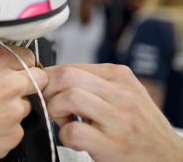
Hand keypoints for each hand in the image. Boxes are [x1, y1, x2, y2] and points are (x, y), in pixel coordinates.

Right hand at [0, 45, 47, 161]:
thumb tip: (0, 63)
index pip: (27, 55)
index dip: (19, 64)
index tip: (13, 69)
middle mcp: (9, 83)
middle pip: (39, 78)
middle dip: (26, 83)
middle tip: (7, 91)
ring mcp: (15, 110)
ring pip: (27, 105)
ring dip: (14, 107)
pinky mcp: (14, 134)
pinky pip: (18, 127)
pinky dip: (6, 127)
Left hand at [44, 63, 182, 160]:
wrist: (170, 159)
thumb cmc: (140, 128)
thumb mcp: (124, 95)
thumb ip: (93, 83)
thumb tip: (51, 76)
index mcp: (120, 77)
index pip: (69, 66)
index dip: (50, 81)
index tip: (49, 92)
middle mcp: (122, 94)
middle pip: (66, 77)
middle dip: (49, 92)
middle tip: (55, 106)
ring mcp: (120, 120)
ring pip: (69, 98)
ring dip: (56, 112)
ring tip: (66, 122)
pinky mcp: (114, 145)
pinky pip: (74, 131)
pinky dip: (65, 137)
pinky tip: (76, 141)